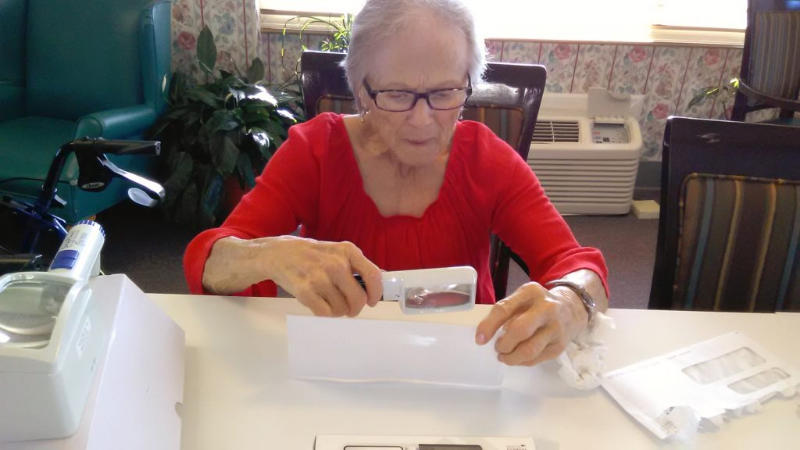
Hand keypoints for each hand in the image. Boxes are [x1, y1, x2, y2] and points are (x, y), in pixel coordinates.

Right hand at [265, 236, 382, 316]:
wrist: (278, 254)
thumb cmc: (311, 255)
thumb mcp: (337, 251)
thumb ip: (356, 266)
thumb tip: (376, 285)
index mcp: (347, 251)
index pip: (372, 275)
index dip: (375, 293)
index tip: (372, 300)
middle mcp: (335, 263)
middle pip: (358, 298)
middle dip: (355, 308)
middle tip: (349, 308)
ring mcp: (319, 277)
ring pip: (342, 309)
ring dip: (339, 311)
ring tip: (330, 302)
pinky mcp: (305, 291)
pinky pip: (325, 313)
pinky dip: (326, 313)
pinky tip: (321, 304)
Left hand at [474, 282, 588, 365]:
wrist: (572, 308)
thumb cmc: (537, 304)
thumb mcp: (522, 298)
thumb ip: (505, 311)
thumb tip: (485, 335)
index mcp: (531, 292)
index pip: (504, 309)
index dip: (488, 326)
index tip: (480, 340)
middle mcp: (546, 308)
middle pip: (519, 330)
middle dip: (504, 344)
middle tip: (498, 348)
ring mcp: (556, 327)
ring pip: (529, 350)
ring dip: (511, 357)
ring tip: (504, 356)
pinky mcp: (560, 345)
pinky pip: (537, 359)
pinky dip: (522, 362)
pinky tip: (518, 357)